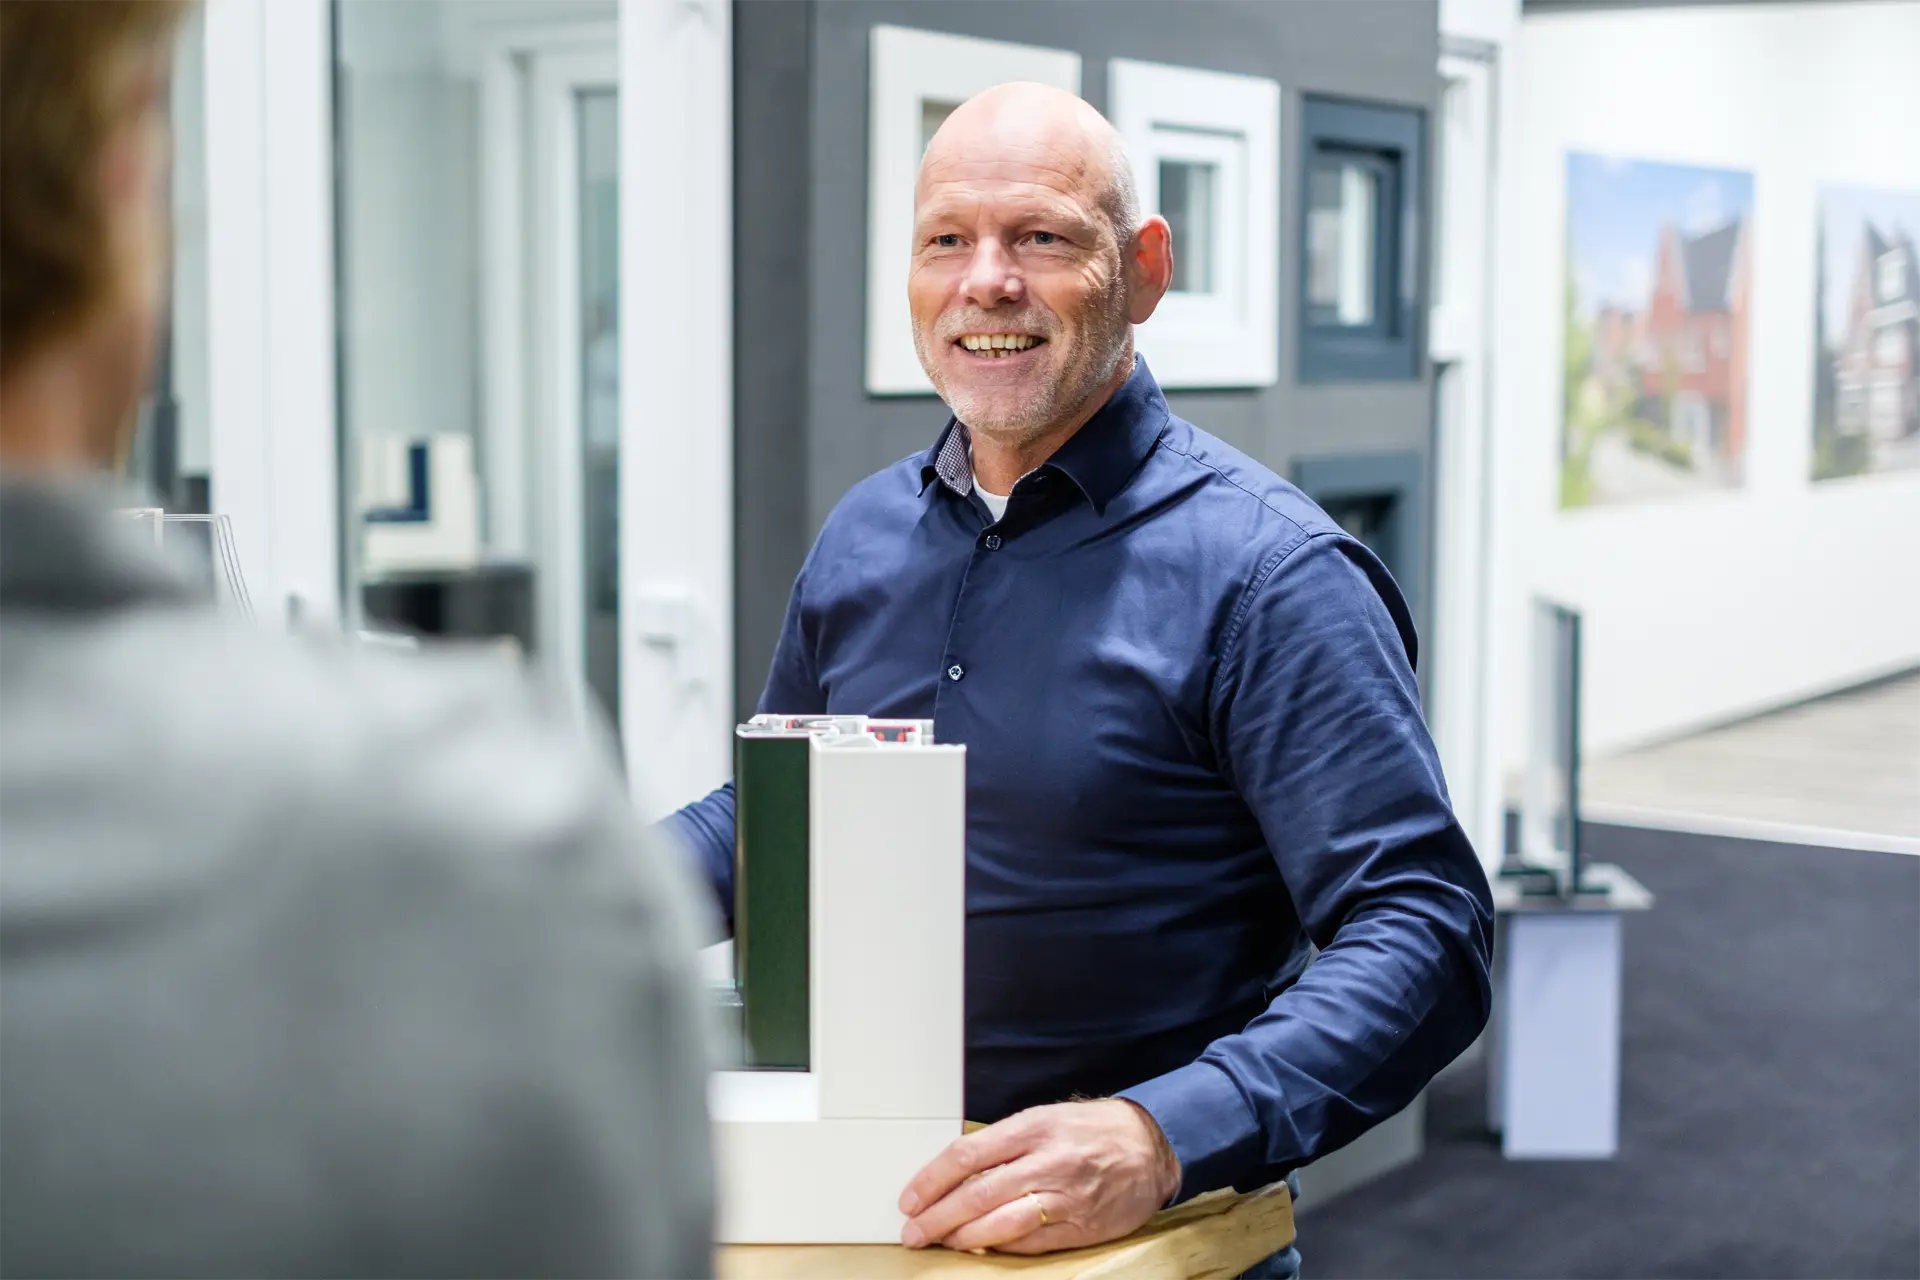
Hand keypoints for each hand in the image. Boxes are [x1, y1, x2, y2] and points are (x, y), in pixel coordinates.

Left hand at [898, 1099, 1181, 1254]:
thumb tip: (956, 1173)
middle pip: (977, 1194)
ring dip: (962, 1237)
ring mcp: (1064, 1197)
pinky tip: (980, 1247)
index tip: (910, 1197)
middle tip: (913, 1231)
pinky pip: (1030, 1243)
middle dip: (937, 1216)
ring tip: (940, 1242)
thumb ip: (1005, 1144)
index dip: (932, 1179)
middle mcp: (1047, 1161)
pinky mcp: (1080, 1226)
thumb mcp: (1046, 1118)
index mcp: (1033, 1127)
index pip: (968, 1154)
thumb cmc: (1091, 1130)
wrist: (1151, 1146)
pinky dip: (1000, 1246)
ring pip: (1001, 1223)